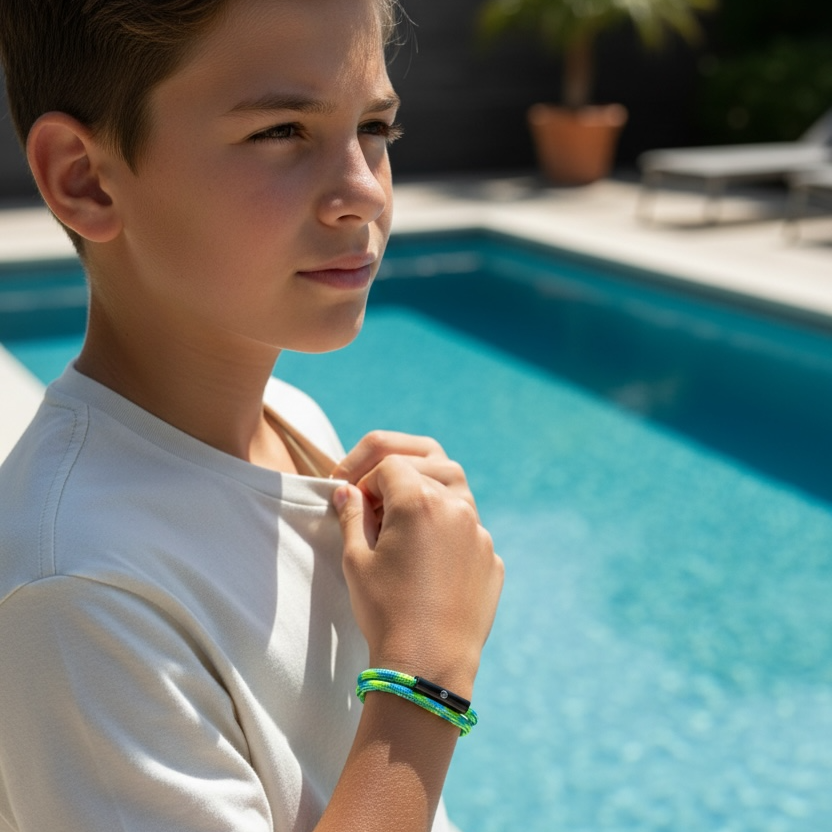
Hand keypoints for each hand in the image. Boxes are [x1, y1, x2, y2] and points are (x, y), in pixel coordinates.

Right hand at [332, 432, 503, 695]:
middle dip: (396, 469)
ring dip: (428, 488)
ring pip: (455, 487)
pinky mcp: (491, 558)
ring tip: (403, 511)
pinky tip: (425, 551)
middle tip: (374, 493)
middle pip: (427, 461)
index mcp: (419, 500)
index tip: (351, 502)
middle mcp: (455, 507)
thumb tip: (346, 490)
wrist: (429, 665)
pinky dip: (446, 525)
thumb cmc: (386, 611)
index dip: (363, 476)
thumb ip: (352, 515)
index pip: (388, 463)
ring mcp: (479, 532)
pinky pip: (468, 527)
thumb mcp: (356, 559)